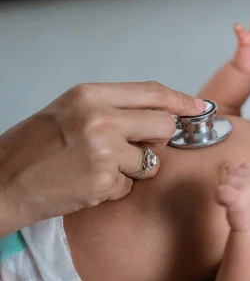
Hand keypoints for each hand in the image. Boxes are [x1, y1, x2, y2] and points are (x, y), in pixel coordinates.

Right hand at [0, 81, 204, 235]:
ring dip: (135, 168)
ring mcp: (105, 151)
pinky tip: (90, 182)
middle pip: (164, 125)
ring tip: (100, 166)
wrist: (3, 182)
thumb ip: (115, 108)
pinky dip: (117, 187)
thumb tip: (162, 113)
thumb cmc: (35, 147)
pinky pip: (132, 185)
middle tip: (138, 146)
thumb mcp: (72, 110)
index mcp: (91, 95)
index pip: (153, 92)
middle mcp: (101, 119)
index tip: (199, 107)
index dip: (182, 101)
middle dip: (159, 140)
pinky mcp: (105, 182)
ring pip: (153, 161)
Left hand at [216, 163, 249, 231]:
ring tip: (235, 203)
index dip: (240, 178)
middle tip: (239, 199)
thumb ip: (248, 175)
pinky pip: (219, 191)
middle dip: (231, 184)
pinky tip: (227, 206)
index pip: (244, 166)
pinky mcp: (238, 199)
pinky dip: (219, 198)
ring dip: (225, 191)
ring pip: (225, 180)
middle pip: (233, 171)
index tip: (245, 193)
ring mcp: (249, 189)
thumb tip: (229, 167)